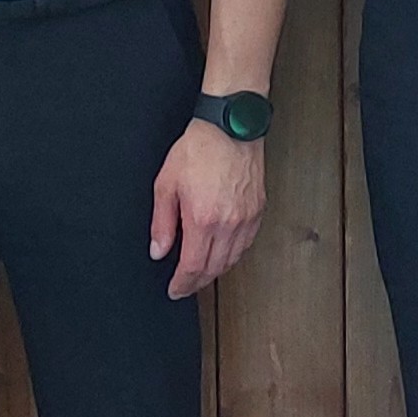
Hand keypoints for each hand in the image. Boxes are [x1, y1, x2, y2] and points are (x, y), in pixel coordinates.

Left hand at [150, 123, 266, 298]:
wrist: (231, 127)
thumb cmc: (199, 148)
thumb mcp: (167, 184)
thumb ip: (162, 223)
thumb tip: (159, 250)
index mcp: (203, 219)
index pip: (193, 267)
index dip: (182, 284)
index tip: (175, 290)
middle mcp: (229, 223)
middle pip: (214, 268)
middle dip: (197, 282)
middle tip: (185, 286)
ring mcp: (246, 218)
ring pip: (233, 259)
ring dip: (216, 271)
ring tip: (202, 273)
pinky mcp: (258, 210)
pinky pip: (246, 243)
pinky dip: (233, 255)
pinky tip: (223, 253)